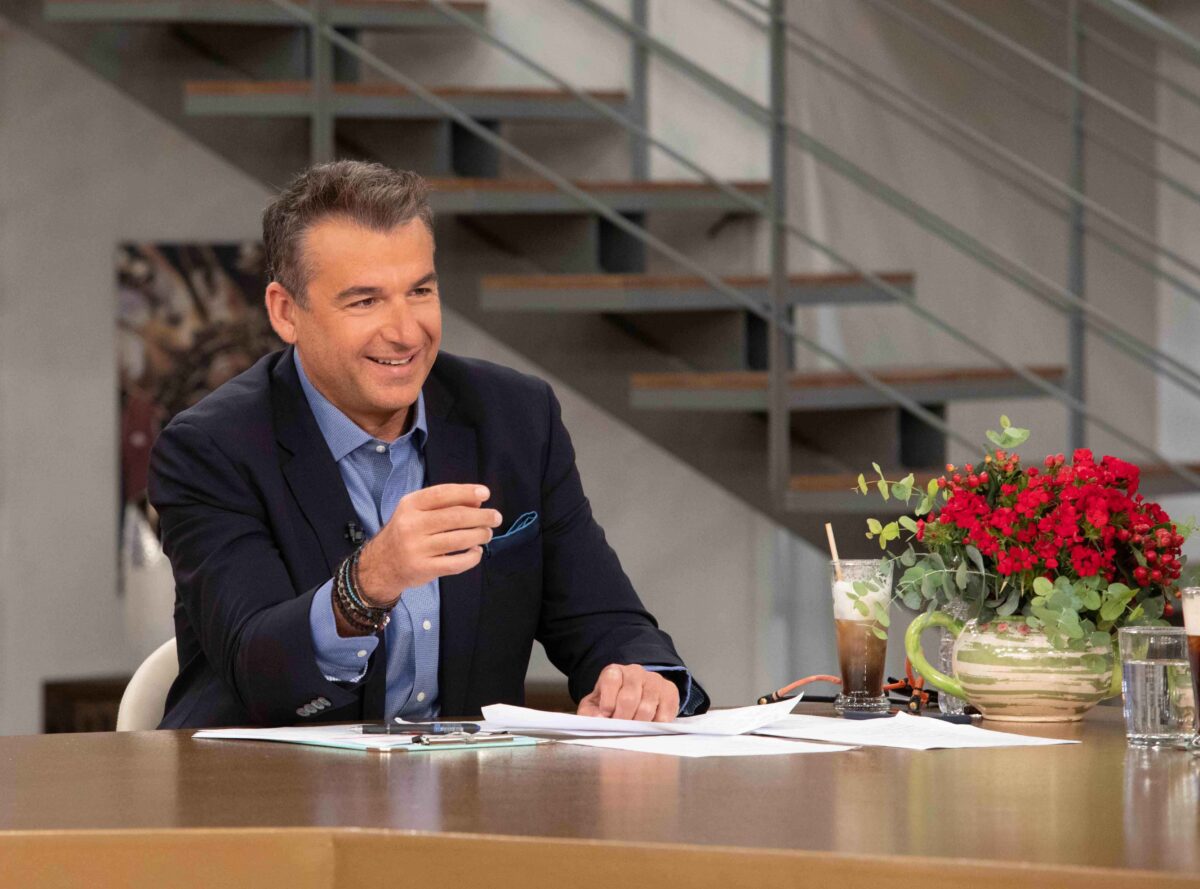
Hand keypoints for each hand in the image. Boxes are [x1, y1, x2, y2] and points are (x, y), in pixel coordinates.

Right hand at [356, 484, 500, 603]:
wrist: (382, 564)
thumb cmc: (406, 532)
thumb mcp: (417, 512)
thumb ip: (444, 504)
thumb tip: (478, 500)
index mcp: (410, 505)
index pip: (442, 494)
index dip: (466, 492)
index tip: (485, 494)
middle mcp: (411, 525)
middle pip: (454, 517)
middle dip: (481, 516)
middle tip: (496, 517)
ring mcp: (416, 548)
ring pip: (458, 540)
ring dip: (479, 535)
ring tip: (487, 533)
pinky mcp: (423, 569)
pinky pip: (455, 564)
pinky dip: (471, 557)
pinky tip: (476, 551)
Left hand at [576, 664, 678, 721]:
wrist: (635, 697)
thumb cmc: (612, 702)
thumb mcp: (595, 705)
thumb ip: (590, 712)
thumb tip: (596, 720)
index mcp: (614, 671)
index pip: (611, 680)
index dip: (607, 701)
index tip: (605, 715)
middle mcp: (635, 672)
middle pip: (629, 698)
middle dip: (622, 718)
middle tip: (620, 729)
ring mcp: (654, 680)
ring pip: (647, 707)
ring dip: (638, 724)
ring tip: (633, 730)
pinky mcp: (669, 691)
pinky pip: (664, 714)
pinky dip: (655, 726)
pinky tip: (648, 727)